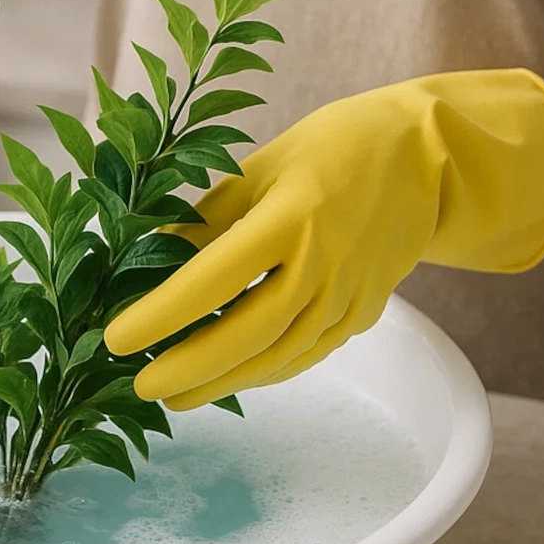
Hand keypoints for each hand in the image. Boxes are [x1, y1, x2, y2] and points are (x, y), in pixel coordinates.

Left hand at [105, 70, 543, 409]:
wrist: (426, 159)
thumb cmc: (330, 149)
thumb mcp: (260, 168)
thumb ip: (208, 218)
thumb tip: (150, 258)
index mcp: (290, 217)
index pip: (213, 279)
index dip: (162, 314)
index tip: (117, 338)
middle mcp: (323, 265)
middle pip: (247, 333)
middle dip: (189, 366)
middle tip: (140, 385)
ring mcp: (349, 296)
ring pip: (278, 356)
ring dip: (223, 382)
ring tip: (176, 394)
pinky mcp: (363, 313)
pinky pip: (306, 354)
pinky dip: (264, 371)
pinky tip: (229, 379)